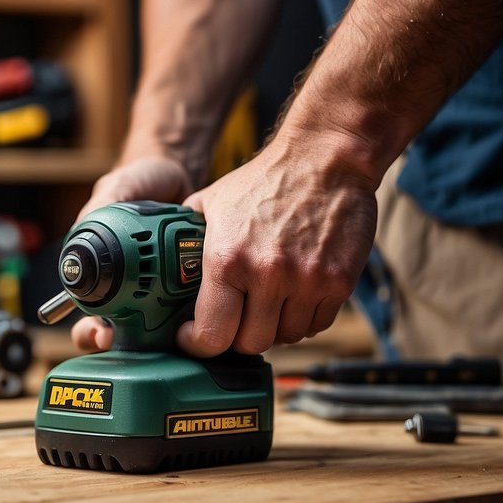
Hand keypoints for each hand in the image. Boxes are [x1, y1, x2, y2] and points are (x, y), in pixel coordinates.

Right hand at [70, 156, 193, 351]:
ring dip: (160, 336)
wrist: (181, 172)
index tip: (102, 333)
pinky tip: (198, 318)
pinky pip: (191, 307)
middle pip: (122, 328)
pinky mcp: (190, 283)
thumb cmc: (142, 179)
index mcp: (106, 267)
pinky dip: (193, 316)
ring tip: (167, 338)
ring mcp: (161, 285)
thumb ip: (102, 206)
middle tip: (135, 343)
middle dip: (124, 343)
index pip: (90, 311)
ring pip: (157, 326)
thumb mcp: (117, 188)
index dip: (93, 329)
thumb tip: (86, 231)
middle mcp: (131, 282)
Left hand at [177, 134, 376, 355]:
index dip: (199, 343)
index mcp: (227, 259)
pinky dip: (304, 317)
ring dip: (274, 327)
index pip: (211, 334)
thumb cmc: (265, 181)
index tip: (194, 338)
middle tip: (236, 318)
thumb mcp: (211, 203)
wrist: (326, 158)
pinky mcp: (338, 282)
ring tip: (268, 302)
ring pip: (287, 337)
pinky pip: (317, 324)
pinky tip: (295, 295)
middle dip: (239, 335)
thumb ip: (187, 238)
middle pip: (250, 343)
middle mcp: (266, 275)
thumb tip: (163, 263)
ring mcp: (306, 281)